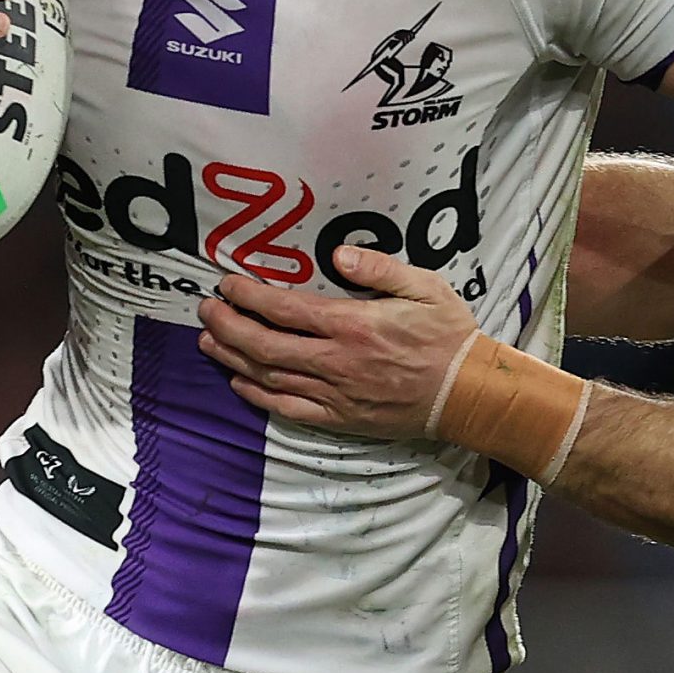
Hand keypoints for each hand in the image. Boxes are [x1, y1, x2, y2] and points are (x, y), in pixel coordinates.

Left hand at [197, 247, 478, 436]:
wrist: (468, 393)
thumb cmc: (448, 336)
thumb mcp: (424, 287)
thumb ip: (379, 268)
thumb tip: (340, 254)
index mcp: (354, 325)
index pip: (286, 309)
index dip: (249, 297)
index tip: (226, 284)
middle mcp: (337, 361)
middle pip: (266, 345)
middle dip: (228, 326)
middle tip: (205, 310)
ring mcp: (335, 394)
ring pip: (270, 378)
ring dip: (233, 359)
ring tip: (208, 341)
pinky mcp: (340, 418)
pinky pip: (288, 410)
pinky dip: (258, 397)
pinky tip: (238, 383)